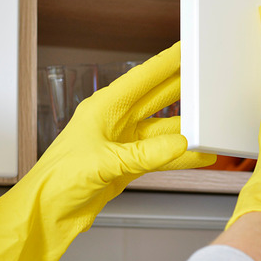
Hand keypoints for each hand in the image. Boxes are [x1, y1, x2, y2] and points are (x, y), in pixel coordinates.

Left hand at [37, 41, 214, 213]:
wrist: (48, 211)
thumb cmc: (58, 180)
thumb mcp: (104, 163)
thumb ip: (145, 155)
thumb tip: (181, 144)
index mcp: (102, 108)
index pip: (141, 79)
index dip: (166, 63)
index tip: (186, 49)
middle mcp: (115, 121)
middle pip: (157, 98)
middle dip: (182, 86)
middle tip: (205, 75)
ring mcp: (123, 142)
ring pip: (164, 129)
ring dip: (187, 130)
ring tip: (211, 127)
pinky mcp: (129, 163)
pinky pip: (161, 155)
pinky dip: (181, 157)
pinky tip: (199, 155)